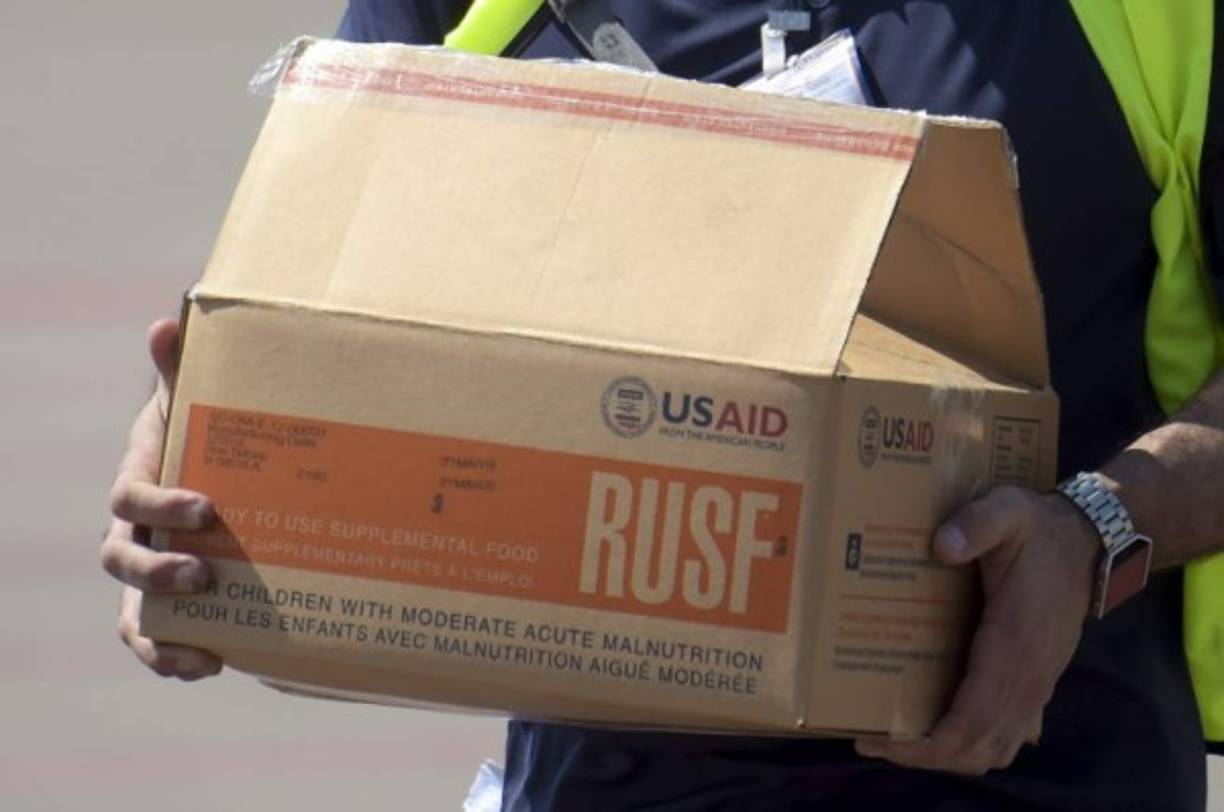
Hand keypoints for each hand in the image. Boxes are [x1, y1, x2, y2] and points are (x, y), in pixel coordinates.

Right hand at [100, 319, 222, 679]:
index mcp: (138, 479)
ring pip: (132, 610)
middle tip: (206, 574)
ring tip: (202, 646)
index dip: (158, 504)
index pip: (129, 496)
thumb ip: (182, 369)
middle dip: (159, 570)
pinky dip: (173, 657)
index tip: (208, 508)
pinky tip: (214, 663)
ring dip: (161, 631)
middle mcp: (133, 532)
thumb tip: (167, 322)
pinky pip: (153, 639)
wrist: (223, 475)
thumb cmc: (206, 434)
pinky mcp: (167, 605)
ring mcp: (147, 572)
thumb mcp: (196, 402)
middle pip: (122, 559)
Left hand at [855, 485, 1098, 774]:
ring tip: (898, 740)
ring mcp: (1035, 686)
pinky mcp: (1035, 683)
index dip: (926, 744)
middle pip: (977, 748)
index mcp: (1013, 646)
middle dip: (924, 755)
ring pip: (995, 749)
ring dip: (949, 756)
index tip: (881, 742)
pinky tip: (938, 730)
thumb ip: (976, 523)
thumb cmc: (1038, 530)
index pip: (971, 721)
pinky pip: (1008, 735)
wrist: (1086, 541)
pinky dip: (973, 745)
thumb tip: (940, 545)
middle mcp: (1027, 678)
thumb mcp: (1008, 511)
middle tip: (872, 740)